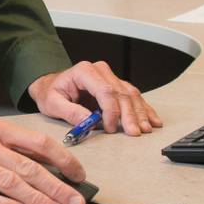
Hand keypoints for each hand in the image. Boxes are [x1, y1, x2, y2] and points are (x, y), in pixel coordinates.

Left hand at [27, 61, 162, 136]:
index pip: (105, 90)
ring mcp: (110, 77)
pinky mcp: (116, 86)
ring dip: (140, 113)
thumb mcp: (53, 103)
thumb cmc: (52, 92)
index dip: (111, 111)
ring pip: (131, 94)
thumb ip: (70, 112)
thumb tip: (89, 121)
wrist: (51, 85)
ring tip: (145, 129)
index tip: (110, 128)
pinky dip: (144, 109)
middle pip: (121, 93)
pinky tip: (152, 120)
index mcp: (84, 71)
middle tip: (134, 132)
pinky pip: (133, 96)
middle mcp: (100, 71)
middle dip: (129, 115)